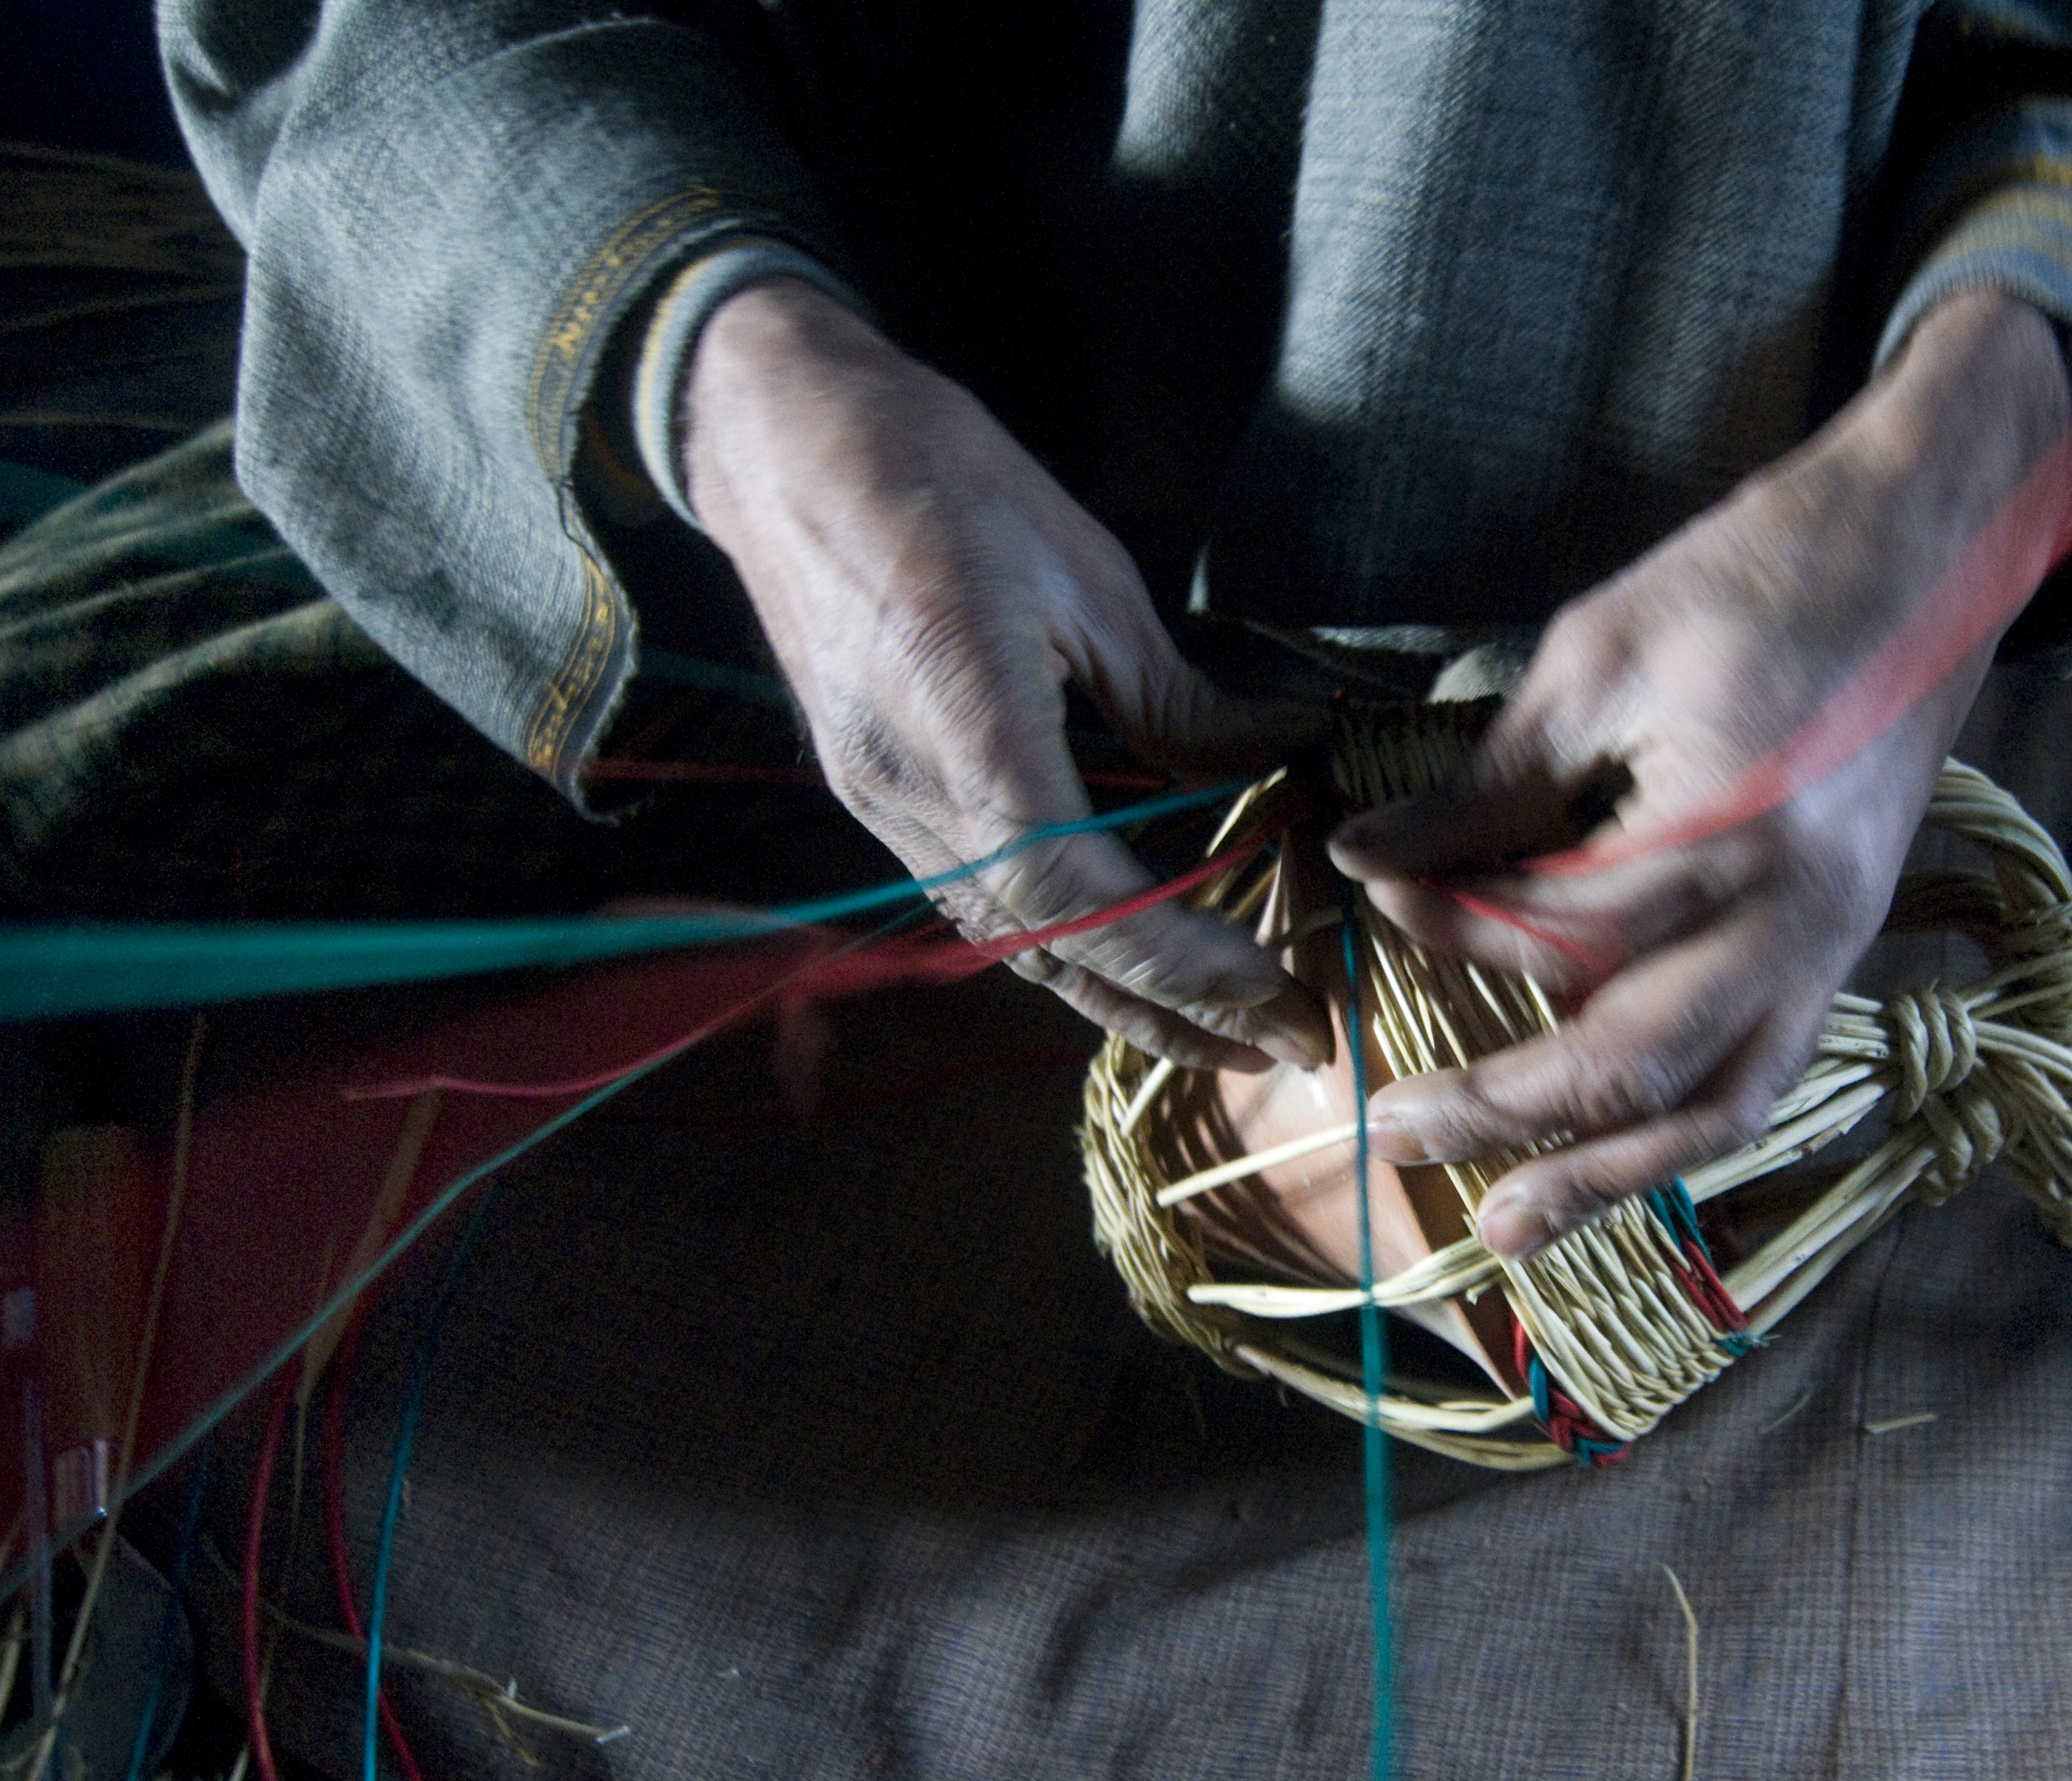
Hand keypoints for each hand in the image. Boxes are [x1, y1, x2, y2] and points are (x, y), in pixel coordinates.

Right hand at [682, 278, 1329, 1070]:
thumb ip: (1179, 698)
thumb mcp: (1088, 578)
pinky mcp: (875, 798)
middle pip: (1051, 951)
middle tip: (1287, 1049)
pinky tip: (1127, 961)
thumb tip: (1283, 751)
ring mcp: (883, 806)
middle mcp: (913, 796)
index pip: (1082, 897)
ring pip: (1011, 945)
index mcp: (971, 731)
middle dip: (1175, 1015)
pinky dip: (1063, 945)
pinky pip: (978, 903)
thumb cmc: (941, 478)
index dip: (1182, 959)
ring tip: (1225, 1034)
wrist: (784, 440)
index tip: (1275, 989)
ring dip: (1120, 1000)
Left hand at [1329, 291, 2071, 1257]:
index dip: (1455, 928)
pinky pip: (1763, 1073)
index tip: (1376, 899)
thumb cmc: (1759, 576)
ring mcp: (1833, 946)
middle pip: (1635, 1063)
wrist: (1928, 546)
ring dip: (1607, 1179)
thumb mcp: (1602, 657)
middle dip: (1507, 1112)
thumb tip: (1367, 862)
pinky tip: (1611, 1154)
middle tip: (1394, 1135)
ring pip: (1719, 1109)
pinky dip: (1681, 1127)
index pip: (1562, 933)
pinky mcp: (1844, 948)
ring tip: (1510, 1227)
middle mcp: (1794, 919)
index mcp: (1730, 834)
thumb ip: (1491, 785)